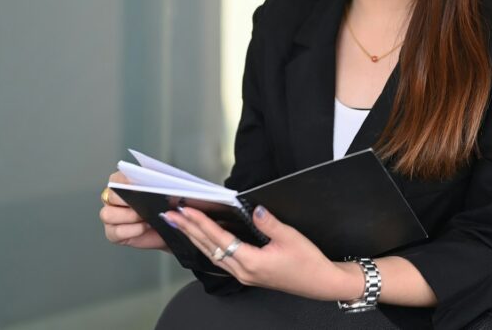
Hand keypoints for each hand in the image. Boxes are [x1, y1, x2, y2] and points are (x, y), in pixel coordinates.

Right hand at [100, 171, 168, 250]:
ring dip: (129, 216)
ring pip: (108, 214)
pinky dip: (131, 230)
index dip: (125, 181)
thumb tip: (163, 182)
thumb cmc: (164, 205)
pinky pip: (116, 232)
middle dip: (127, 200)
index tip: (137, 184)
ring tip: (145, 217)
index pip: (117, 179)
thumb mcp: (166, 190)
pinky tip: (144, 227)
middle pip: (111, 196)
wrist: (167, 226)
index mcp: (121, 183)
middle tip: (144, 202)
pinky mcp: (113, 233)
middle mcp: (112, 199)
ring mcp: (110, 216)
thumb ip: (162, 184)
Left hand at [161, 205, 361, 301]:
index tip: (186, 211)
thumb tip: (253, 209)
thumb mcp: (291, 237)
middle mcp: (242, 271)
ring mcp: (244, 274)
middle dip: (188, 230)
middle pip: (209, 248)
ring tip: (181, 224)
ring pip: (212, 254)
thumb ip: (269, 222)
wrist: (320, 283)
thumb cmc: (308, 261)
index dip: (201, 223)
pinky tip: (204, 237)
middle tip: (170, 216)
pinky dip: (209, 245)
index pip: (219, 239)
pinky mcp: (248, 274)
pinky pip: (222, 258)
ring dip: (196, 238)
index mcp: (251, 262)